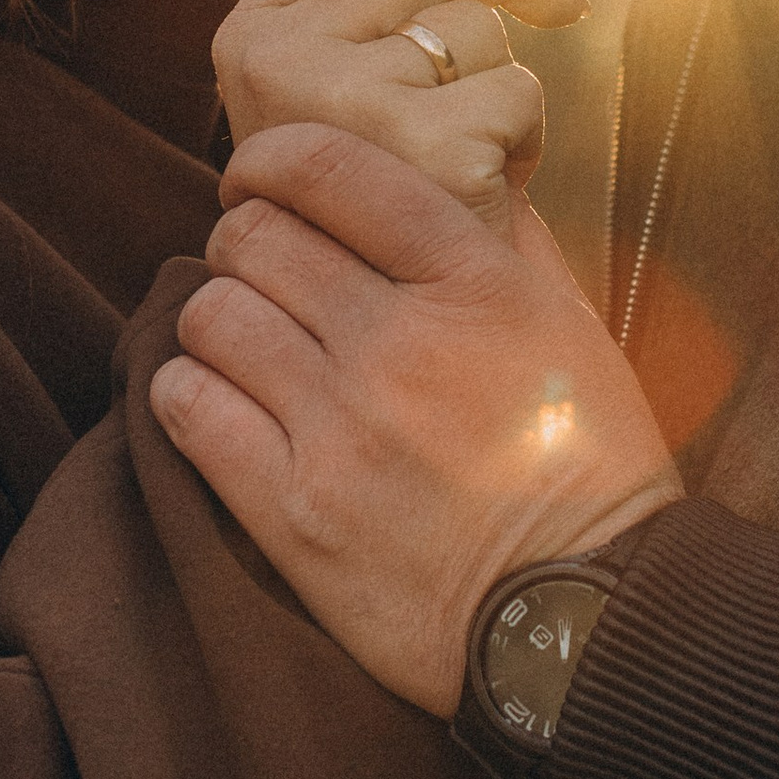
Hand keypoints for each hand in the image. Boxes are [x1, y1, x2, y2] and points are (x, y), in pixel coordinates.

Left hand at [148, 125, 680, 713]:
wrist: (585, 620)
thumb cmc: (591, 469)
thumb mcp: (576, 329)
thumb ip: (512, 241)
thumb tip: (462, 170)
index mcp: (476, 286)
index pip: (333, 170)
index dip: (271, 158)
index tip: (257, 176)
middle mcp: (401, 344)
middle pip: (254, 237)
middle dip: (244, 241)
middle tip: (260, 272)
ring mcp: (341, 429)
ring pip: (210, 315)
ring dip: (217, 319)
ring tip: (245, 344)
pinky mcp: (293, 513)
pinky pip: (188, 408)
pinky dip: (188, 391)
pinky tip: (220, 402)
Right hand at [215, 0, 587, 225]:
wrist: (381, 335)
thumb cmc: (376, 200)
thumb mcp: (339, 91)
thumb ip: (366, 4)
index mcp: (249, 31)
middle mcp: (276, 58)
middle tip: (563, 3)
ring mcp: (340, 103)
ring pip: (478, 27)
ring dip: (505, 80)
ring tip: (476, 145)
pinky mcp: (415, 149)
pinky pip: (517, 92)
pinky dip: (528, 138)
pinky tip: (491, 185)